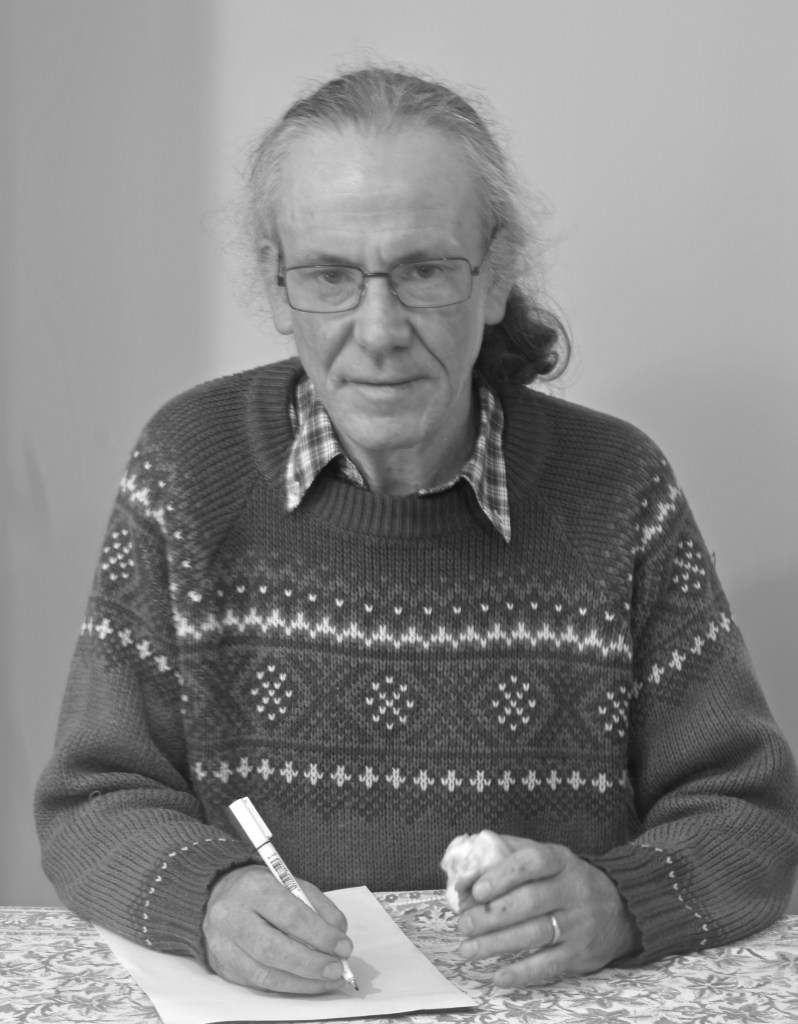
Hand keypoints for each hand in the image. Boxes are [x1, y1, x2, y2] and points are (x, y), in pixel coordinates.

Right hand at [202, 864, 351, 992]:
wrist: (219, 894)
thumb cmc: (263, 889)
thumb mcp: (291, 883)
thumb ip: (317, 906)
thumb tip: (339, 936)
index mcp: (253, 888)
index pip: (289, 915)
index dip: (320, 934)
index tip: (344, 946)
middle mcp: (232, 917)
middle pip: (274, 949)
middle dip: (311, 964)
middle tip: (337, 969)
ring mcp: (224, 945)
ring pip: (265, 974)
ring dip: (302, 982)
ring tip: (328, 981)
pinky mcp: (223, 967)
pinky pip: (258, 984)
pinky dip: (287, 987)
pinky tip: (306, 984)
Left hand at [456, 836, 639, 987]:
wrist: (621, 909)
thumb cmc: (568, 880)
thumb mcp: (549, 857)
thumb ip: (510, 853)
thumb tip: (468, 862)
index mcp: (560, 860)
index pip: (531, 862)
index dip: (502, 875)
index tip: (476, 889)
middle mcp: (572, 890)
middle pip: (528, 902)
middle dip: (491, 915)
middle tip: (463, 924)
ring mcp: (578, 923)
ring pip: (534, 934)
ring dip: (496, 944)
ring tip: (468, 949)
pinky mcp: (580, 953)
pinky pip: (548, 965)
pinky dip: (521, 973)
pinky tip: (497, 976)